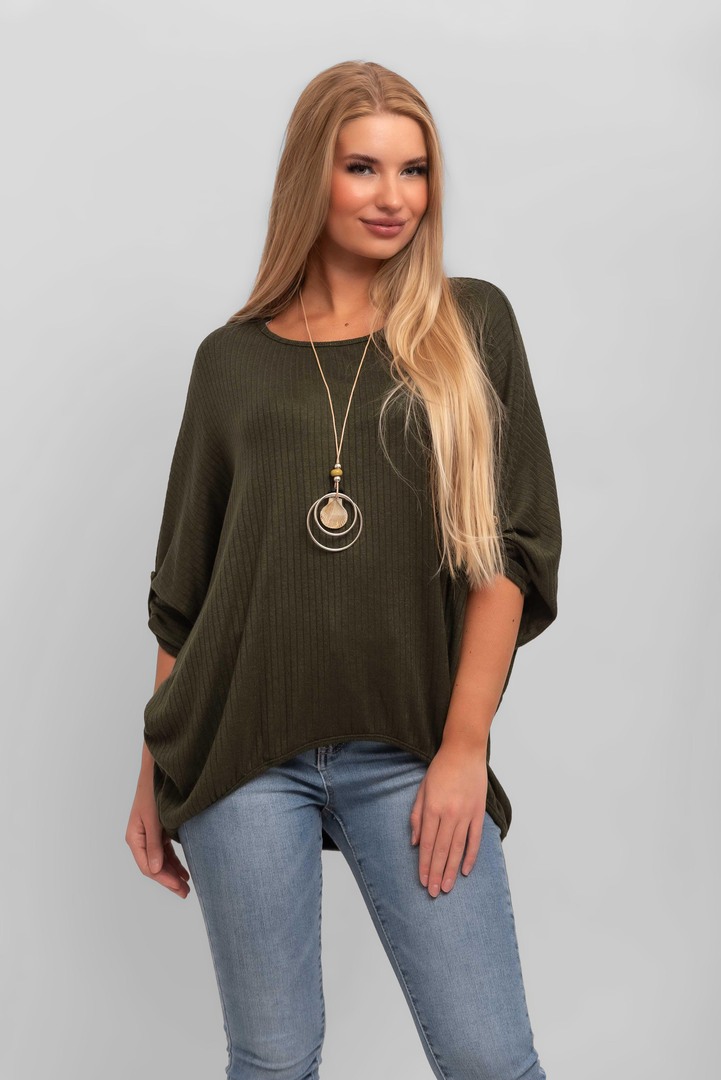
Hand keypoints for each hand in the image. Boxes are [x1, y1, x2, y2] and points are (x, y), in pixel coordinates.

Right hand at [126, 771, 190, 898]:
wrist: (158, 770)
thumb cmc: (153, 792)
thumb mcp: (154, 820)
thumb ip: (155, 845)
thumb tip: (156, 870)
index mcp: (134, 837)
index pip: (148, 866)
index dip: (163, 879)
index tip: (179, 887)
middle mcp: (140, 838)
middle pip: (154, 866)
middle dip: (169, 880)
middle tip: (186, 892)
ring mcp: (149, 834)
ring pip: (160, 860)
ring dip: (173, 872)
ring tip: (186, 885)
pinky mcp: (158, 830)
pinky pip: (165, 851)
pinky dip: (174, 861)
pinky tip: (183, 870)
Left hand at [409, 738, 487, 897]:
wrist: (465, 751)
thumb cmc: (440, 768)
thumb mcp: (422, 788)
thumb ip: (417, 815)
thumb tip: (413, 842)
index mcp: (433, 808)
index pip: (426, 843)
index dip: (424, 864)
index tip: (422, 881)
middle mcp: (450, 814)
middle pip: (441, 850)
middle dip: (436, 874)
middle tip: (434, 893)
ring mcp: (466, 814)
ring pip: (458, 849)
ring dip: (451, 870)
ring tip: (447, 887)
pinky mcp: (479, 813)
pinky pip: (475, 839)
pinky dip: (471, 856)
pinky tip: (465, 870)